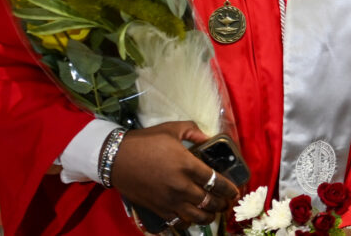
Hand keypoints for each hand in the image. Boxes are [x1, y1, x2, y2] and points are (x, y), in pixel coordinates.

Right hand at [110, 121, 239, 226]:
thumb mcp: (172, 129)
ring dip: (208, 216)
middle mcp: (181, 186)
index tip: (235, 191)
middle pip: (209, 201)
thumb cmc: (145, 141)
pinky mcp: (157, 209)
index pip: (216, 181)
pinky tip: (192, 217)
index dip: (229, 189)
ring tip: (213, 213)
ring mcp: (169, 200)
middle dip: (222, 204)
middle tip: (227, 203)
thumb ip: (194, 132)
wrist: (116, 158)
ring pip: (196, 216)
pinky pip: (178, 221)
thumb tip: (208, 137)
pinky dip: (188, 221)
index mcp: (188, 165)